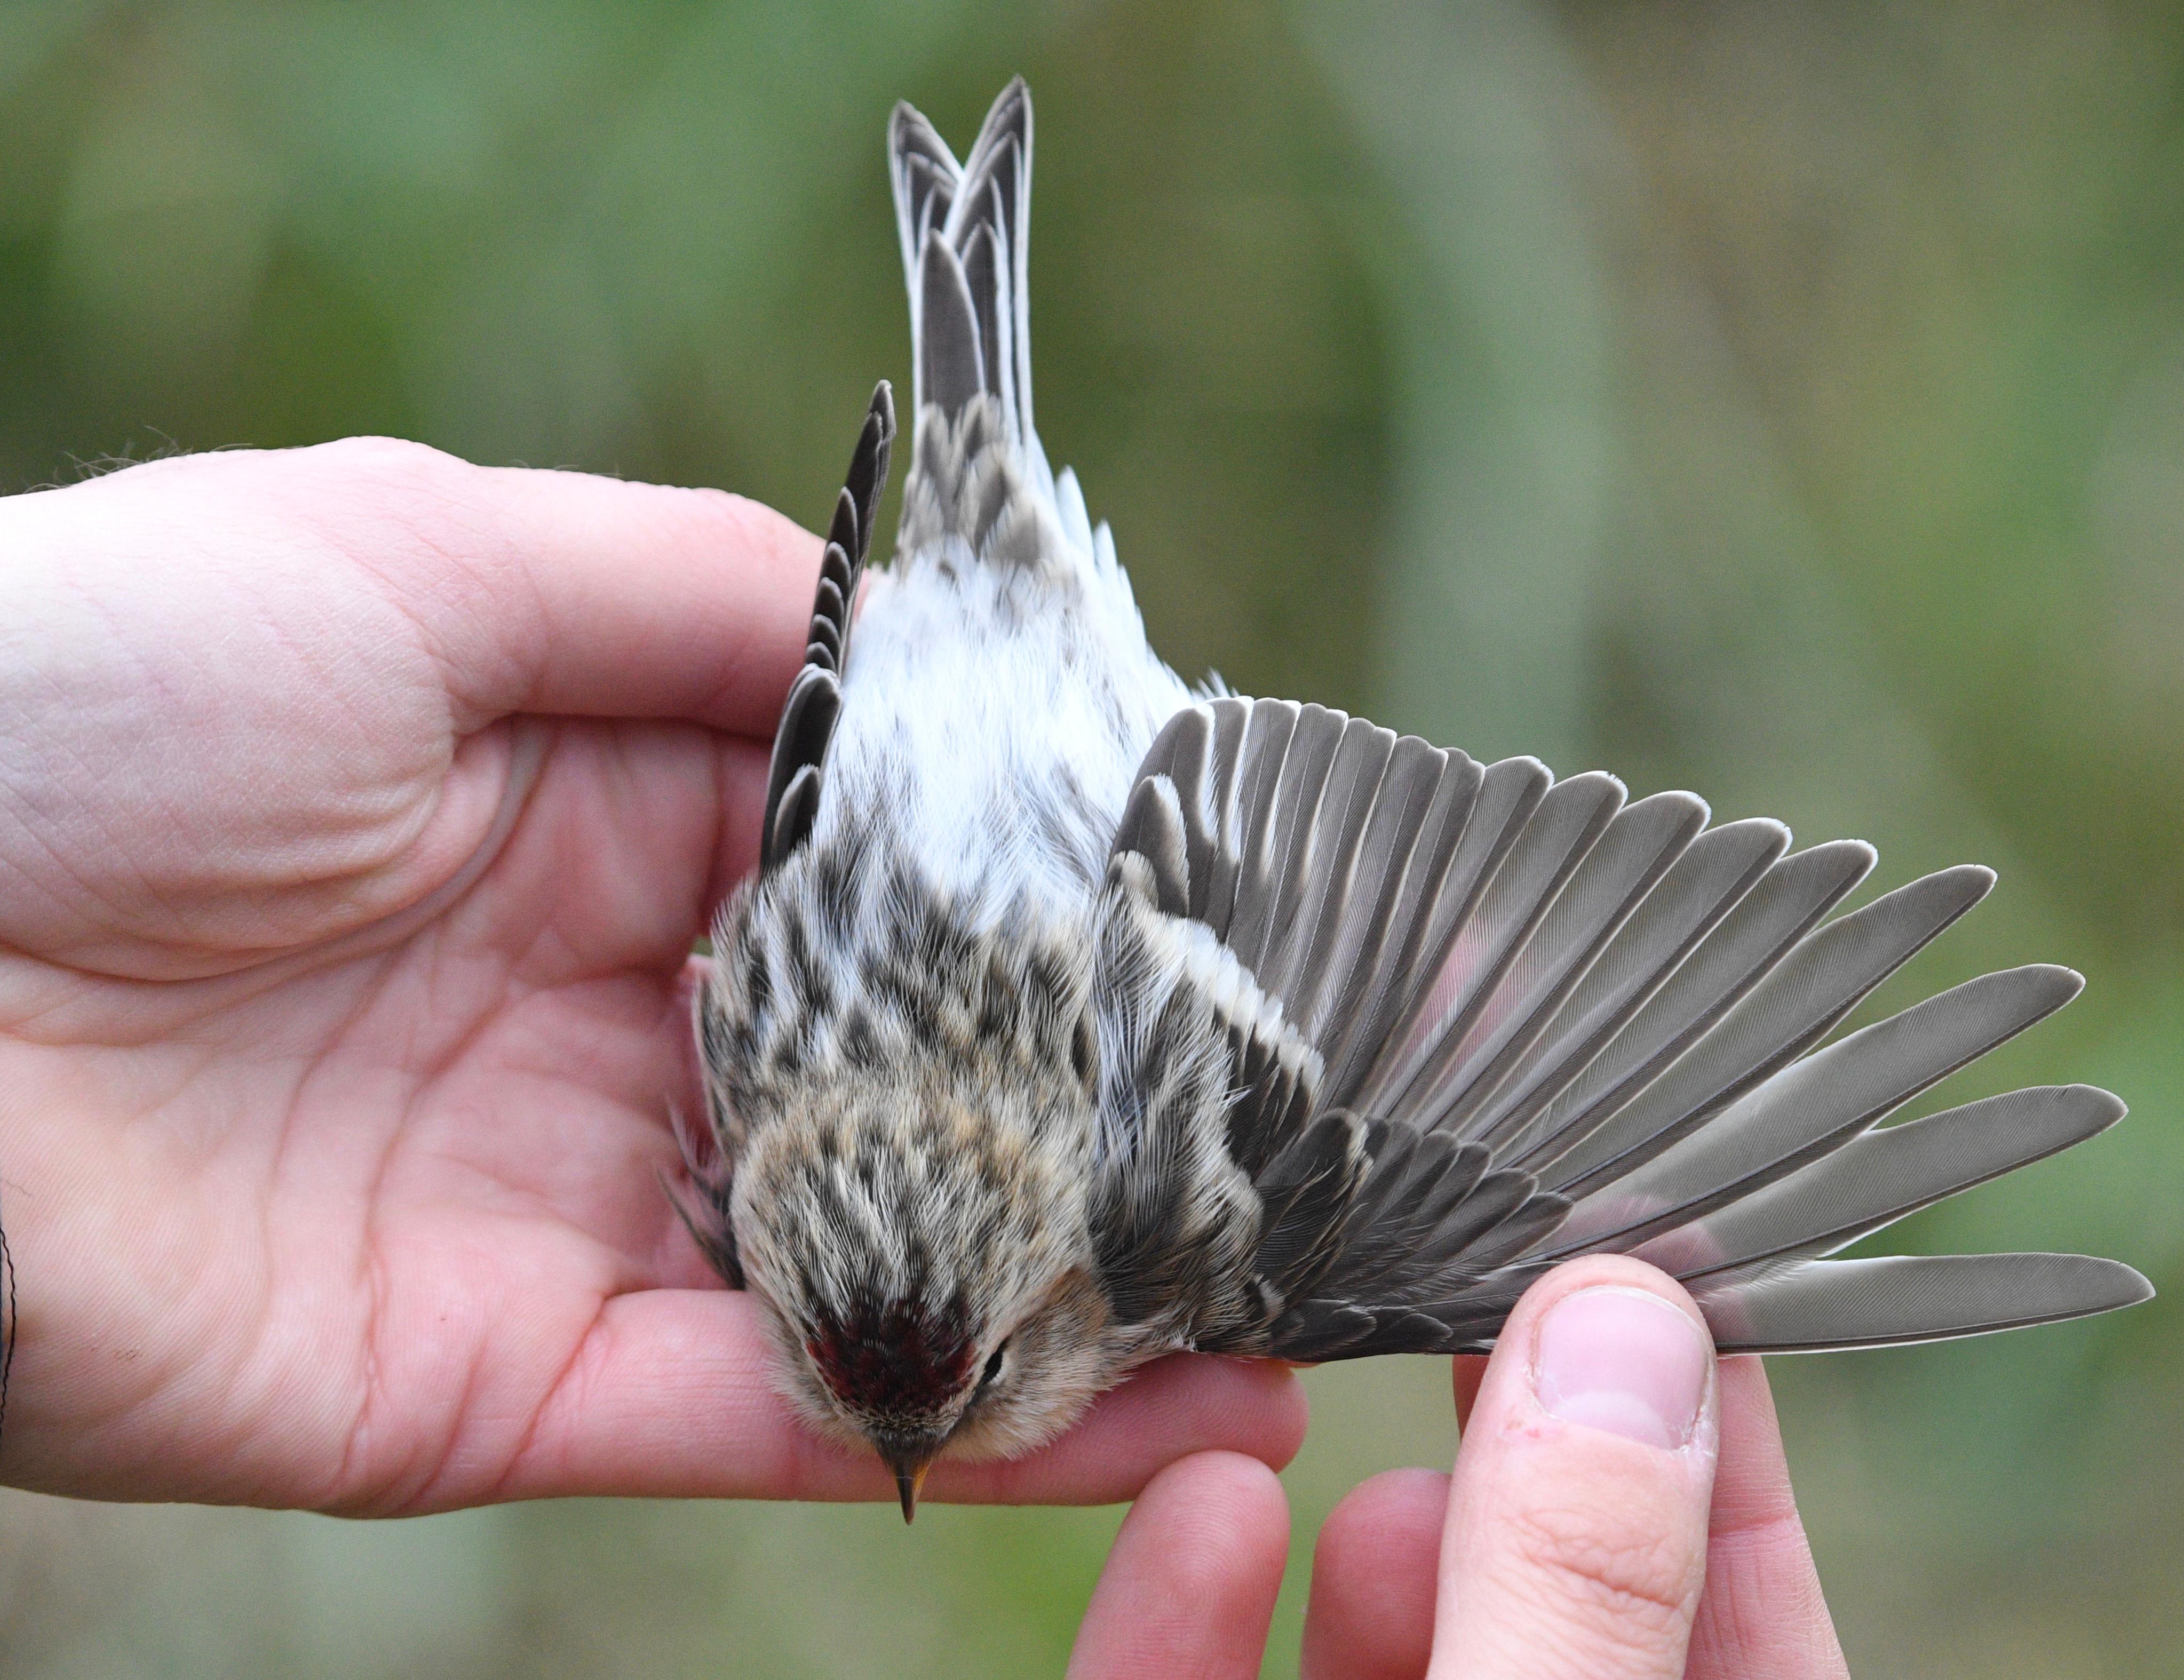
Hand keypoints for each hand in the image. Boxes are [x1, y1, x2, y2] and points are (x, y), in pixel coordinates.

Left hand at [0, 441, 1302, 1511]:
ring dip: (1080, 1291)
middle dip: (1096, 1106)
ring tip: (1294, 1309)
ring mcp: (575, 1211)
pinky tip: (1155, 1408)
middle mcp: (614, 1021)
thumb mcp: (409, 554)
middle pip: (904, 1077)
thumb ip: (686, 596)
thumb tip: (922, 629)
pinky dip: (966, 1416)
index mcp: (599, 822)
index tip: (1228, 913)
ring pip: (875, 1264)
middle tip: (1311, 1131)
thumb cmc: (95, 691)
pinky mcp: (515, 1384)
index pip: (886, 868)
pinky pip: (775, 1411)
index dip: (1051, 889)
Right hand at [1065, 1254, 1848, 1678]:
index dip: (1711, 1419)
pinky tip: (1205, 1511)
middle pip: (1551, 1604)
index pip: (1751, 1608)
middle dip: (1506, 1447)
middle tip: (1457, 1265)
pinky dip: (1188, 1623)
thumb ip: (1576, 1597)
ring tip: (1313, 1393)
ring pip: (1378, 1658)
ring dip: (1353, 1526)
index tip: (1644, 1245)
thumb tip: (1617, 1329)